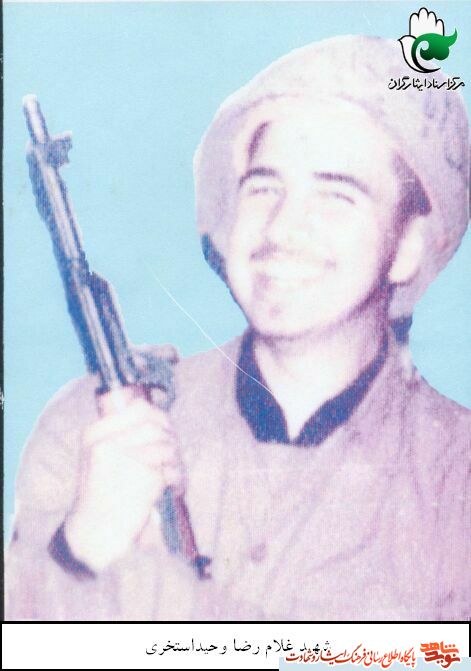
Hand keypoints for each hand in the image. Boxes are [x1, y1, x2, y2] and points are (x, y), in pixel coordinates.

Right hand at [64, 387, 183, 571]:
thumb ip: (125, 437)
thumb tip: (163, 419)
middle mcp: (106, 440)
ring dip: (176, 458)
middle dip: (171, 436)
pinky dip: (177, 477)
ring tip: (174, 474)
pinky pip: (170, 466)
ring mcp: (124, 455)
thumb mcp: (100, 459)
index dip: (159, 417)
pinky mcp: (143, 473)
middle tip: (174, 454)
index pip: (138, 407)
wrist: (96, 532)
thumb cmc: (102, 497)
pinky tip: (174, 487)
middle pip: (155, 422)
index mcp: (94, 433)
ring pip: (166, 442)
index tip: (166, 430)